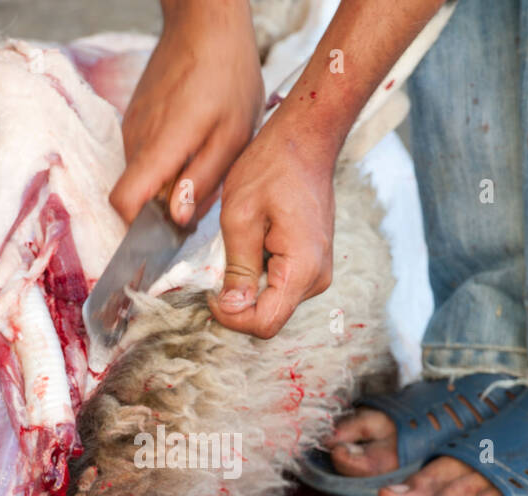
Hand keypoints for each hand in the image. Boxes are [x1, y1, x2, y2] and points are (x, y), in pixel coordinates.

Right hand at [108, 1, 263, 225]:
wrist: (205, 23)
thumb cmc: (227, 76)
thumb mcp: (233, 135)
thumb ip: (203, 180)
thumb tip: (177, 218)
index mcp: (160, 147)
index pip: (123, 202)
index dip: (139, 227)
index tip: (167, 230)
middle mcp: (137, 140)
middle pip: (138, 195)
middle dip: (167, 207)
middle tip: (206, 189)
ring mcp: (133, 127)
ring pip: (144, 176)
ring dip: (170, 182)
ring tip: (205, 158)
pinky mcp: (136, 118)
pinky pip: (146, 155)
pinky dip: (166, 162)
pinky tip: (195, 142)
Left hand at [207, 117, 337, 337]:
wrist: (304, 140)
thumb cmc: (272, 167)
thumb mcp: (241, 217)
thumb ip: (236, 268)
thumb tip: (231, 308)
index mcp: (302, 269)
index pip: (264, 323)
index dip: (231, 316)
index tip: (210, 290)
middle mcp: (316, 278)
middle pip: (268, 317)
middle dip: (236, 300)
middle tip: (217, 263)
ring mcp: (316, 272)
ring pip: (271, 302)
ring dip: (245, 284)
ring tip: (236, 245)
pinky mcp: (310, 264)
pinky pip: (278, 284)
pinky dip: (257, 273)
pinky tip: (250, 243)